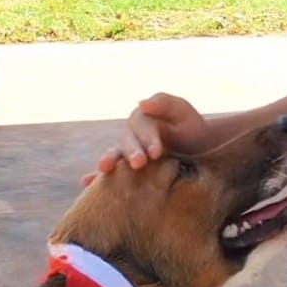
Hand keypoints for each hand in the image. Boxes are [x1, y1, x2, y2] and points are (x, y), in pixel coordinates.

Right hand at [86, 93, 214, 183]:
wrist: (200, 150)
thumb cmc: (191, 128)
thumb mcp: (182, 112)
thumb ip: (165, 103)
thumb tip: (142, 103)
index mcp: (142, 119)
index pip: (141, 128)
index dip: (148, 139)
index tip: (157, 152)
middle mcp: (131, 135)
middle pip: (126, 142)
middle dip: (131, 152)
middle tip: (139, 164)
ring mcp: (127, 153)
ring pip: (116, 156)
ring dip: (110, 161)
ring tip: (105, 168)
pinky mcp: (126, 170)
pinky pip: (112, 174)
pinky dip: (96, 178)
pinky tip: (86, 183)